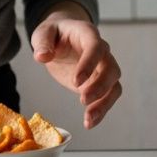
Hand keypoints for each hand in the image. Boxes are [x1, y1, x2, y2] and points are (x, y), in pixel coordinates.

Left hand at [30, 8, 121, 128]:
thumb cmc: (54, 34)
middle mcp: (101, 51)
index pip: (95, 47)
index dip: (89, 63)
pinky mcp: (99, 83)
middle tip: (83, 100)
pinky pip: (107, 97)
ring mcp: (103, 68)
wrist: (60, 39)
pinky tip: (89, 122)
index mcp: (87, 34)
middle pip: (111, 68)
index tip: (76, 81)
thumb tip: (42, 56)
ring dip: (104, 103)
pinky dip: (101, 110)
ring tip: (89, 119)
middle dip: (100, 86)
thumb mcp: (43, 33)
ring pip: (114, 85)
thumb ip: (42, 43)